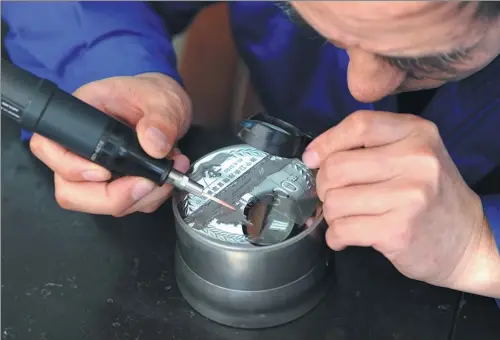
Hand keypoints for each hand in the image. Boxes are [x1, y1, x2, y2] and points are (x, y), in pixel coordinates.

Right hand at [30, 73, 191, 215]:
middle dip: (112, 197)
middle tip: (147, 183)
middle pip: (70, 191)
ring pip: (100, 204)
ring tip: (167, 174)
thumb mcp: (162, 99)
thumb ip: (161, 118)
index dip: (71, 168)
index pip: (47, 148)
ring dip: (138, 198)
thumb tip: (153, 144)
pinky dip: (149, 198)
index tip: (105, 172)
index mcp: (80, 119)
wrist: (169, 110)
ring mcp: (97, 171)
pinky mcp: (117, 185)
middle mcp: (81, 150)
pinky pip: (126, 205)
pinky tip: (165, 178)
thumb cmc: (155, 96)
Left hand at [302, 110, 499, 295]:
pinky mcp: (398, 230)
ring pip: (335, 201)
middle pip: (336, 166)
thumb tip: (314, 156)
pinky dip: (335, 236)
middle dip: (324, 186)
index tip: (312, 159)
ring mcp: (409, 196)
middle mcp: (416, 160)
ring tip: (346, 218)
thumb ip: (371, 146)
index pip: (358, 125)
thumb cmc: (430, 195)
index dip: (326, 142)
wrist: (467, 240)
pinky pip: (342, 229)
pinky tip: (346, 236)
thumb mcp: (413, 155)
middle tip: (333, 196)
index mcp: (417, 133)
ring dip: (331, 214)